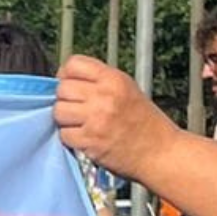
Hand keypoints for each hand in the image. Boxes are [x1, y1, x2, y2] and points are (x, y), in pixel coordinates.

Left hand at [54, 55, 177, 180]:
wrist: (158, 151)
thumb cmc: (143, 123)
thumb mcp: (126, 89)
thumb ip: (99, 83)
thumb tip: (67, 81)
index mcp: (114, 78)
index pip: (74, 64)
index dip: (66, 76)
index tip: (70, 86)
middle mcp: (104, 95)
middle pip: (63, 89)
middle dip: (64, 99)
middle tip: (74, 109)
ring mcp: (96, 118)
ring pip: (59, 111)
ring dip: (64, 120)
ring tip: (78, 124)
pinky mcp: (89, 141)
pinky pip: (64, 134)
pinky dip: (69, 138)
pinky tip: (82, 139)